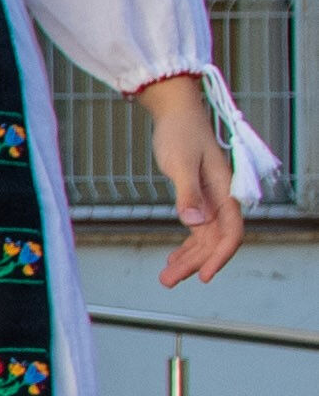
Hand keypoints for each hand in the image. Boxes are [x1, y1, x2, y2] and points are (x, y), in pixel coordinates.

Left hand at [136, 74, 244, 287]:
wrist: (176, 114)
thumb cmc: (181, 134)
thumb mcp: (180, 163)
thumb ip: (187, 194)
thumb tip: (195, 223)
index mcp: (226, 192)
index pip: (231, 232)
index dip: (219, 256)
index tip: (203, 276)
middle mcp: (222, 200)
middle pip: (214, 240)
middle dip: (194, 263)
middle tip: (168, 282)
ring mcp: (210, 200)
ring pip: (204, 239)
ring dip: (187, 259)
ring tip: (166, 278)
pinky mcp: (197, 198)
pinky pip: (196, 230)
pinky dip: (186, 246)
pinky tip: (172, 259)